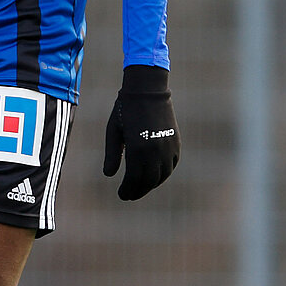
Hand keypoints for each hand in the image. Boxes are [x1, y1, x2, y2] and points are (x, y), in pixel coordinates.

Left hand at [104, 65, 179, 199]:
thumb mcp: (113, 132)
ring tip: (140, 187)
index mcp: (137, 148)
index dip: (127, 190)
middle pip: (148, 181)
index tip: (122, 195)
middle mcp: (155, 150)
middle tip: (129, 195)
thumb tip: (109, 175)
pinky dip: (163, 174)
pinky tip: (154, 176)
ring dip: (151, 185)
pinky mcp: (175, 143)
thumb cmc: (125, 110)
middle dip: (138, 191)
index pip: (134, 179)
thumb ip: (112, 155)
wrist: (148, 90)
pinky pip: (171, 165)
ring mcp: (167, 147)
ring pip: (162, 176)